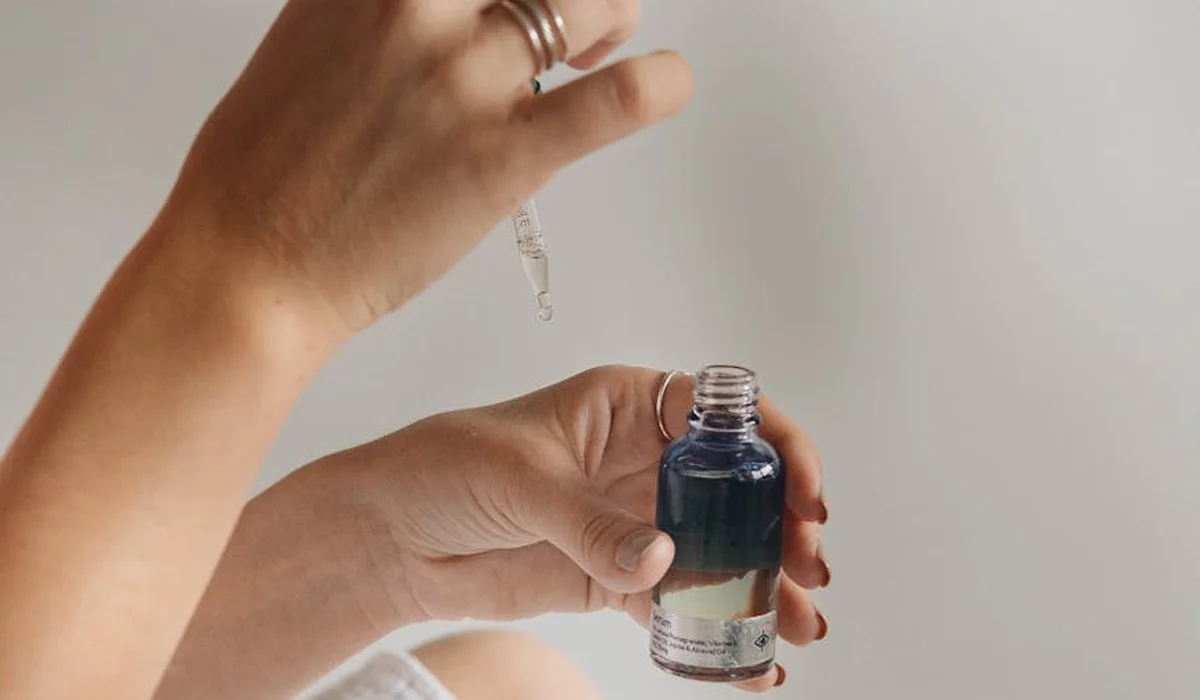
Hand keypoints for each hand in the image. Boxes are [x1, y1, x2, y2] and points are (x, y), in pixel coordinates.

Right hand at [156, 0, 691, 334]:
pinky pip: (612, 101)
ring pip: (588, 7)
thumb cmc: (266, 175)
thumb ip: (376, 15)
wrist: (246, 266)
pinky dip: (659, 84)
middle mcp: (413, 9)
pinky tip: (667, 83)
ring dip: (612, 22)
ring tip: (599, 56)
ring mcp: (462, 80)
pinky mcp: (500, 157)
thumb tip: (437, 12)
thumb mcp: (308, 47)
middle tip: (579, 19)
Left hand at [340, 365, 829, 691]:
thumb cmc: (445, 468)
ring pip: (719, 548)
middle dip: (783, 525)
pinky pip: (678, 602)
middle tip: (811, 567)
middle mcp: (643, 459)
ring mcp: (633, 519)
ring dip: (764, 584)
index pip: (726, 414)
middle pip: (738, 487)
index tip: (804, 493)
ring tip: (800, 623)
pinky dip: (715, 630)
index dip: (778, 446)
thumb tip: (662, 559)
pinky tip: (749, 660)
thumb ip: (591, 522)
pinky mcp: (615, 575)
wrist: (391, 535)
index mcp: (630, 406)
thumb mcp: (521, 480)